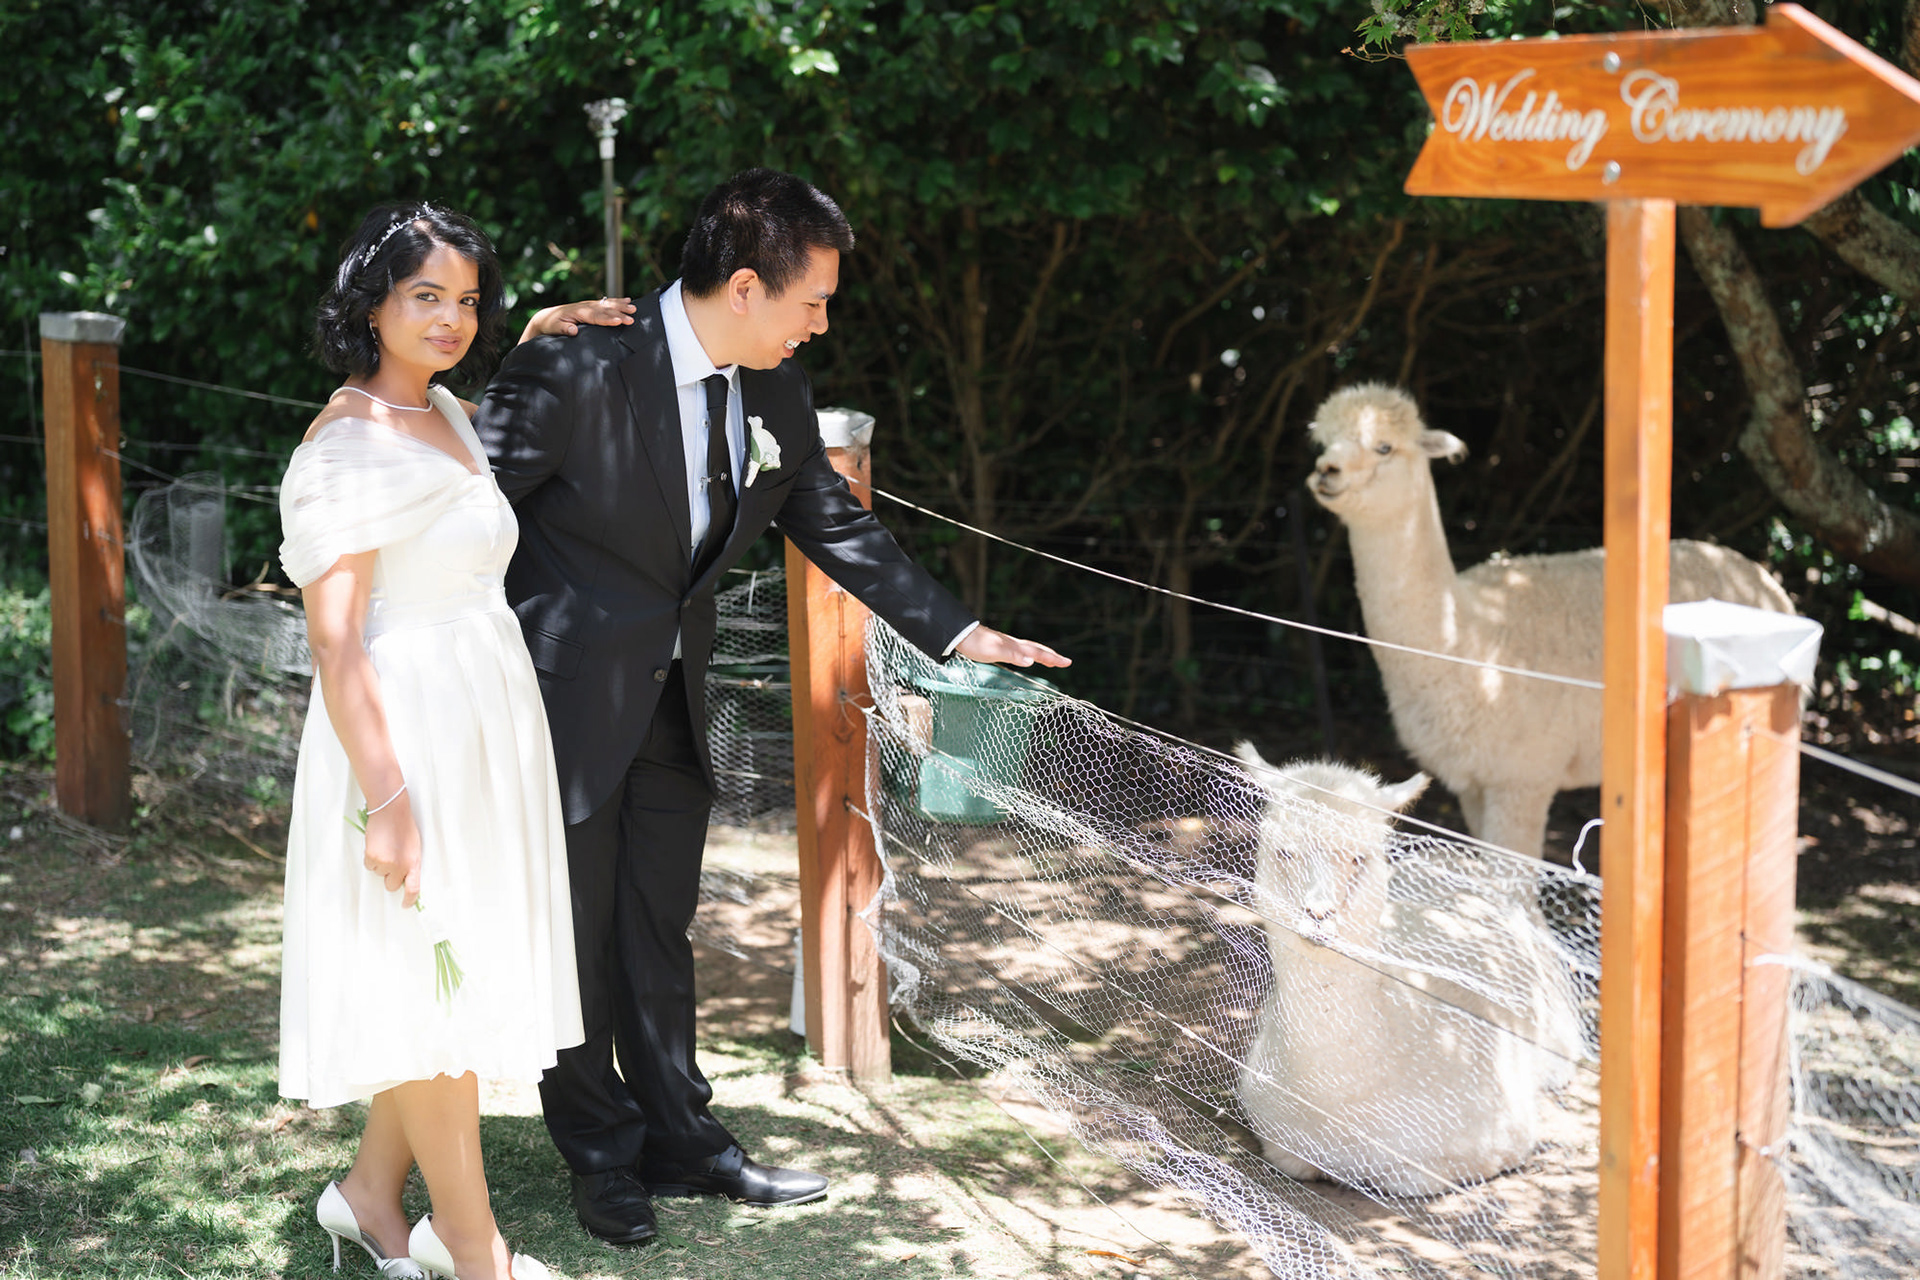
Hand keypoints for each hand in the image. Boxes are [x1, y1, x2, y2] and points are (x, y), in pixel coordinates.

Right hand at [363, 794, 421, 908]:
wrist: (391, 811)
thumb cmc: (405, 827)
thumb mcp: (414, 848)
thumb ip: (410, 864)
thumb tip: (404, 878)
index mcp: (414, 863)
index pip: (413, 889)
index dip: (409, 900)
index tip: (406, 905)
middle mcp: (399, 866)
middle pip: (391, 885)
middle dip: (391, 877)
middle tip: (392, 861)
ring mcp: (384, 863)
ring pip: (379, 874)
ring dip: (381, 866)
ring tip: (386, 848)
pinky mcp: (371, 857)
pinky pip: (369, 866)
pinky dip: (372, 859)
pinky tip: (377, 846)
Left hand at [519, 296, 636, 342]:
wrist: (547, 317)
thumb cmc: (551, 325)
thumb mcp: (555, 328)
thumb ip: (564, 329)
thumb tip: (573, 330)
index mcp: (578, 313)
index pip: (595, 316)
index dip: (607, 319)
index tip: (618, 321)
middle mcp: (585, 306)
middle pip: (605, 310)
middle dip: (619, 313)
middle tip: (632, 318)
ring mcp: (589, 305)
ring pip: (608, 304)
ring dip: (621, 306)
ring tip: (634, 308)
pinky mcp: (591, 305)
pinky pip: (606, 302)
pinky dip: (617, 301)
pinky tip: (628, 300)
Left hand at [955, 625, 1070, 668]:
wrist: (960, 635)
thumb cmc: (976, 644)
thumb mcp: (994, 652)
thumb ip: (1013, 656)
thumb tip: (1031, 661)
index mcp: (1015, 646)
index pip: (1038, 653)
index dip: (1053, 658)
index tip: (1067, 663)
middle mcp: (1013, 644)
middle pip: (1037, 649)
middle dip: (1051, 656)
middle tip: (1064, 662)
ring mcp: (1007, 644)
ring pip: (1029, 649)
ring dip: (1041, 655)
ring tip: (1049, 661)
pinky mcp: (999, 646)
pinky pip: (1021, 651)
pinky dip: (1029, 655)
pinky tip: (1024, 658)